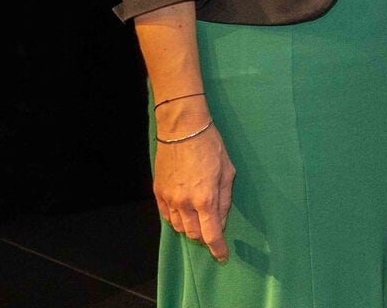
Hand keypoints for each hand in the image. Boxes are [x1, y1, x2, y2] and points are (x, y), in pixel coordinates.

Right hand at [152, 105, 234, 261]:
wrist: (182, 130)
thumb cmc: (211, 147)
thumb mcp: (228, 172)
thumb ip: (224, 200)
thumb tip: (220, 222)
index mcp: (205, 198)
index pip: (211, 234)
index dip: (218, 249)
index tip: (222, 256)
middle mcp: (184, 203)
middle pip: (193, 234)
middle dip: (204, 236)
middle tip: (212, 228)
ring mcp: (168, 199)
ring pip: (178, 227)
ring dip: (190, 228)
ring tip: (199, 217)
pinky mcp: (158, 193)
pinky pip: (166, 216)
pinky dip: (177, 219)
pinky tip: (184, 211)